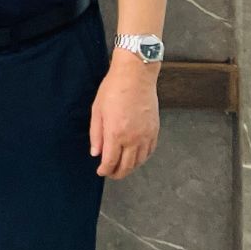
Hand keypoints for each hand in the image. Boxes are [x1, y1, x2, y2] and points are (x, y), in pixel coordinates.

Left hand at [90, 51, 160, 178]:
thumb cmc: (113, 89)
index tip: (101, 171)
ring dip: (130, 168)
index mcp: (115, 133)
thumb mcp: (97, 110)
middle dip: (117, 173)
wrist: (135, 76)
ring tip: (122, 167)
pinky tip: (136, 157)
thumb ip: (96, 134)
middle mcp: (132, 138)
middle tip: (111, 173)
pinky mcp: (155, 130)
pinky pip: (149, 151)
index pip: (110, 162)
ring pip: (139, 161)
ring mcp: (145, 135)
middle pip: (126, 166)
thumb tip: (95, 153)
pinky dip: (142, 158)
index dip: (105, 170)